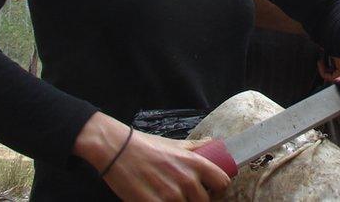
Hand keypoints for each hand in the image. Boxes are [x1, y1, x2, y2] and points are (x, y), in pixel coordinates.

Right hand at [74, 112, 229, 200]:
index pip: (222, 182)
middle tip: (188, 196)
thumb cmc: (147, 146)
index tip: (212, 191)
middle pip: (205, 201)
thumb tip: (215, 144)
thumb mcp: (175, 143)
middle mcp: (186, 179)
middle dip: (198, 200)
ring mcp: (171, 194)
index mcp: (195, 162)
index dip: (219, 189)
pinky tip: (159, 199)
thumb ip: (196, 147)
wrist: (117, 150)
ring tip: (170, 195)